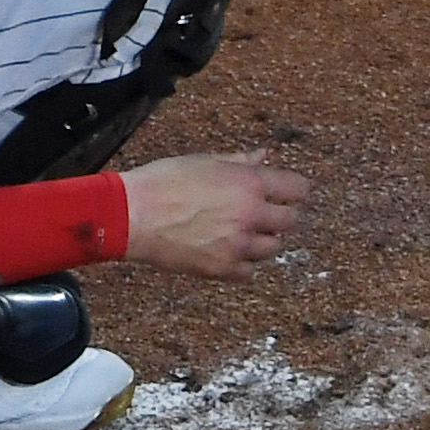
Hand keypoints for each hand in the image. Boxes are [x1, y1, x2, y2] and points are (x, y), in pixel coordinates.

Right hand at [123, 150, 310, 276]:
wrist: (130, 215)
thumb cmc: (164, 182)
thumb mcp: (206, 161)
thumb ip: (240, 162)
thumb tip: (263, 156)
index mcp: (251, 184)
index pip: (299, 189)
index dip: (296, 190)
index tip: (292, 193)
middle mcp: (251, 215)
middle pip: (290, 221)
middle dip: (279, 216)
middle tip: (263, 214)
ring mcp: (237, 244)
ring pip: (272, 248)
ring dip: (262, 241)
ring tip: (241, 234)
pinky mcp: (220, 268)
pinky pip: (248, 272)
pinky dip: (242, 264)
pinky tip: (228, 253)